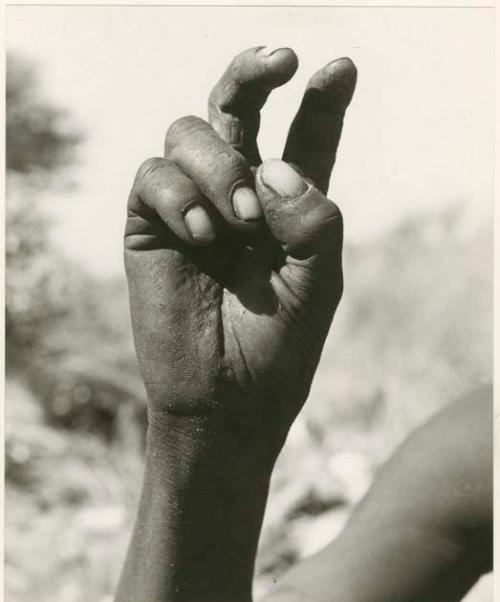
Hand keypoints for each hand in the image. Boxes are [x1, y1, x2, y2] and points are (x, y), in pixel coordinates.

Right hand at [125, 47, 356, 465]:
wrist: (226, 403)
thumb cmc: (278, 348)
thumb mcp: (318, 285)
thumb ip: (314, 222)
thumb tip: (275, 167)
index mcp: (287, 207)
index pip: (305, 138)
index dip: (322, 100)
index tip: (339, 68)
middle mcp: (238, 196)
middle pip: (237, 108)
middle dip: (253, 75)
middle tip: (281, 61)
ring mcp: (192, 209)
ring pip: (189, 132)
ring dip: (219, 164)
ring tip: (242, 220)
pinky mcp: (151, 229)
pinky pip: (153, 178)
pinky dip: (180, 196)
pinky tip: (203, 234)